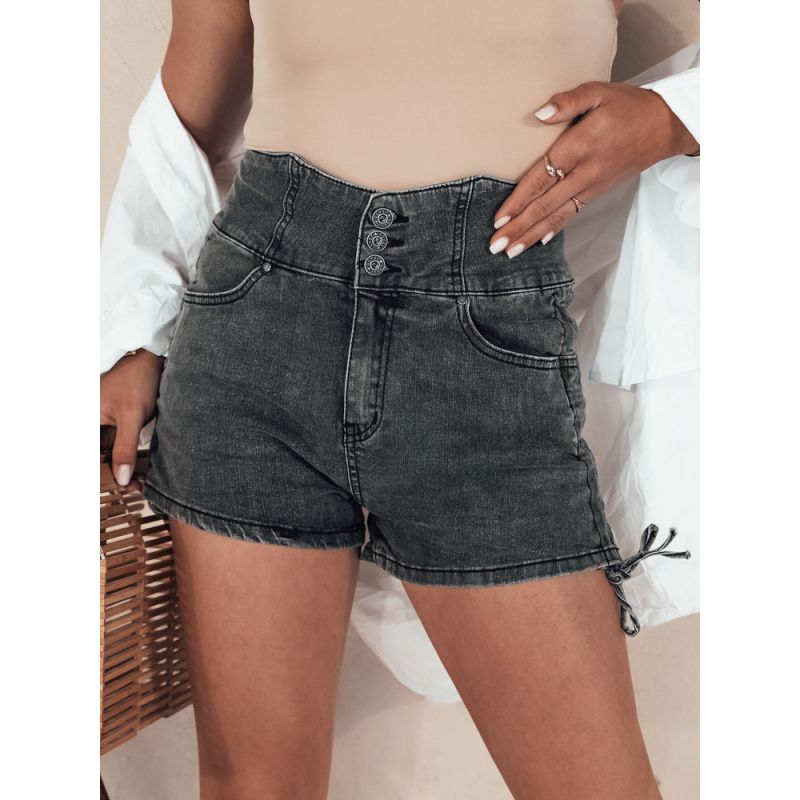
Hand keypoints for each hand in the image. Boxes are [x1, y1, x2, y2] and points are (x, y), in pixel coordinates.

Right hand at [100, 349, 164, 490]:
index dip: (99, 475)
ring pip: (106, 454)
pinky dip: (126, 459)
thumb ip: (125, 448)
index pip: (89, 455)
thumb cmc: (139, 381)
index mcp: (85, 417)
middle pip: (97, 456)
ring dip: (120, 469)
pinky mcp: (115, 424)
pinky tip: (139, 471)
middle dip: (112, 474)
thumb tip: (121, 480)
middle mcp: (90, 421)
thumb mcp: (132, 416)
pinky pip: (116, 447)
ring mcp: (101, 424)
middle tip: (133, 489)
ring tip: (139, 483)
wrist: (155, 362)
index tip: (114, 489)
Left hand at [489, 81, 699, 256]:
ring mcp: (593, 184)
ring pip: (557, 214)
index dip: (518, 201)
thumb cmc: (629, 105)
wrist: (667, 125)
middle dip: (519, 227)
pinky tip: (540, 241)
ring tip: (511, 251)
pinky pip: (573, 213)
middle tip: (495, 246)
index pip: (541, 179)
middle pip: (545, 205)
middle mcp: (585, 171)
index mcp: (579, 146)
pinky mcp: (599, 190)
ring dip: (532, 235)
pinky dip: (555, 228)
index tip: (499, 219)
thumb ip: (568, 101)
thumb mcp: (599, 92)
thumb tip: (538, 114)